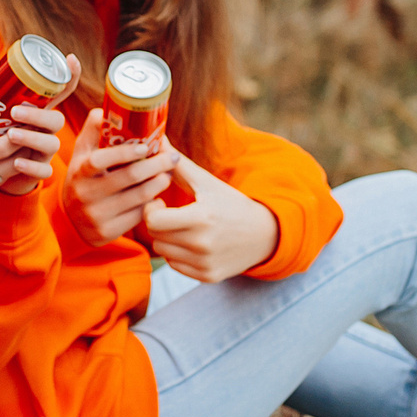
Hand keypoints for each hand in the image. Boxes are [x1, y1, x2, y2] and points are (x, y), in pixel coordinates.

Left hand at [0, 100, 68, 195]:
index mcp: (34, 116)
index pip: (52, 100)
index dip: (57, 91)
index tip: (27, 91)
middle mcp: (44, 132)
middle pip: (56, 120)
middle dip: (38, 115)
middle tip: (14, 112)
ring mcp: (44, 153)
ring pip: (52, 144)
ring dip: (33, 138)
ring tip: (11, 135)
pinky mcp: (39, 172)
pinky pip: (44, 171)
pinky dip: (32, 167)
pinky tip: (17, 163)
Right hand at [64, 109, 178, 246]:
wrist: (69, 221)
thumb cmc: (82, 179)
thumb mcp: (80, 155)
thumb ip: (93, 132)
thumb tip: (105, 110)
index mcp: (79, 171)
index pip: (101, 160)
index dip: (124, 152)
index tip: (146, 145)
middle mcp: (86, 194)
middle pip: (129, 177)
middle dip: (156, 165)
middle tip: (173, 157)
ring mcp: (97, 215)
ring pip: (139, 197)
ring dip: (160, 183)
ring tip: (168, 173)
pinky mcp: (108, 232)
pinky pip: (139, 215)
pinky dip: (153, 203)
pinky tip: (158, 195)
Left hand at [143, 152, 280, 282]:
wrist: (265, 235)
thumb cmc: (231, 204)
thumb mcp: (207, 183)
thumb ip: (178, 164)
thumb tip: (157, 139)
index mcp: (202, 217)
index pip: (153, 220)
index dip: (152, 209)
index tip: (161, 201)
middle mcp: (203, 244)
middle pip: (155, 235)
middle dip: (157, 221)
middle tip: (169, 212)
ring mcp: (205, 263)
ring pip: (162, 251)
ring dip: (166, 238)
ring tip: (181, 226)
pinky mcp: (207, 276)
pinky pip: (175, 265)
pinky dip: (178, 254)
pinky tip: (192, 242)